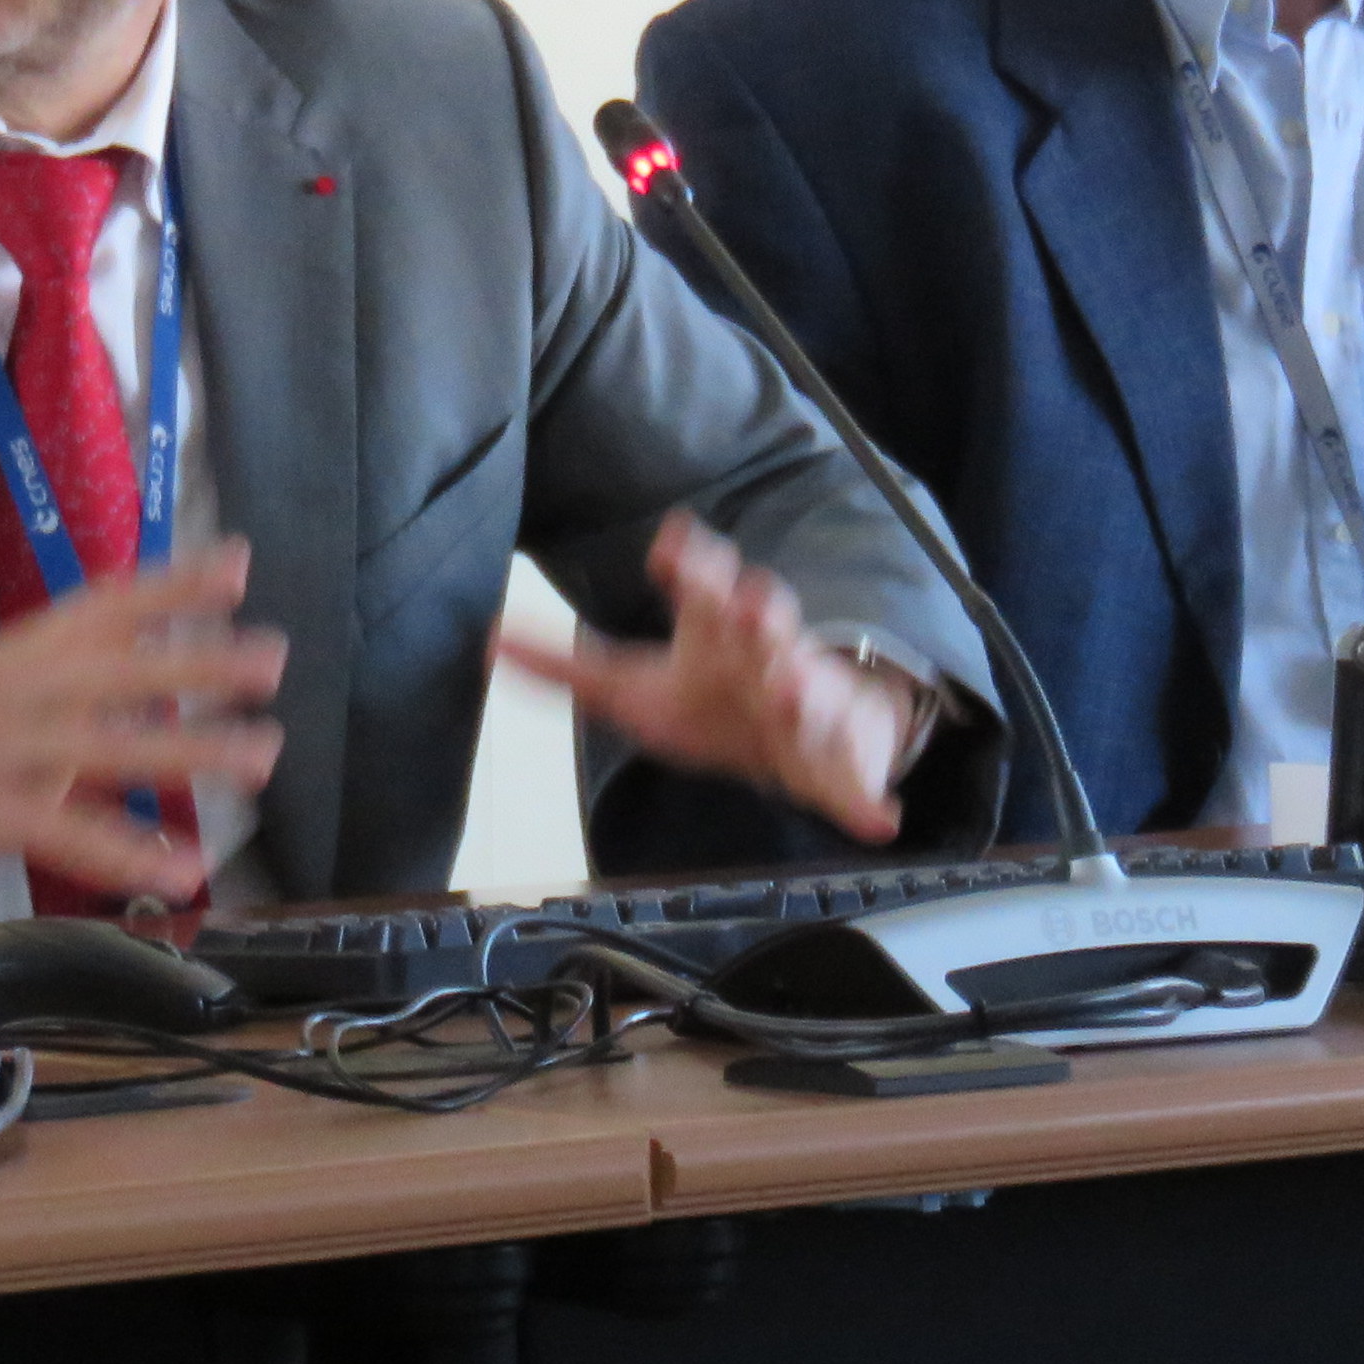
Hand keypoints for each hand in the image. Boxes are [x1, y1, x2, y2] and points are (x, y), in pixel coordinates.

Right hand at [0, 539, 283, 900]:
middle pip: (112, 665)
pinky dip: (129, 851)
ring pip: (102, 743)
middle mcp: (9, 688)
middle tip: (274, 656)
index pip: (99, 605)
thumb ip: (69, 679)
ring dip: (187, 746)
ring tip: (263, 754)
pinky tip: (186, 865)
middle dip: (194, 659)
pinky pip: (66, 831)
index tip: (237, 563)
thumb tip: (158, 666)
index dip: (167, 582)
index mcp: (13, 652)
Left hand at [495, 511, 919, 844]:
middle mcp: (767, 657)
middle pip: (764, 626)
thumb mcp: (634, 683)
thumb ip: (565, 664)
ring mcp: (810, 706)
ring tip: (790, 695)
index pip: (703, 586)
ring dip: (803, 691)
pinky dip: (867, 798)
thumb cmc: (715, 700)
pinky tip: (878, 818)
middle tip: (747, 601)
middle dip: (756, 611)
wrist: (804, 735)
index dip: (689, 565)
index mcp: (719, 632)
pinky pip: (858, 781)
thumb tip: (484, 645)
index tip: (669, 545)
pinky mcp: (841, 762)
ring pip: (810, 692)